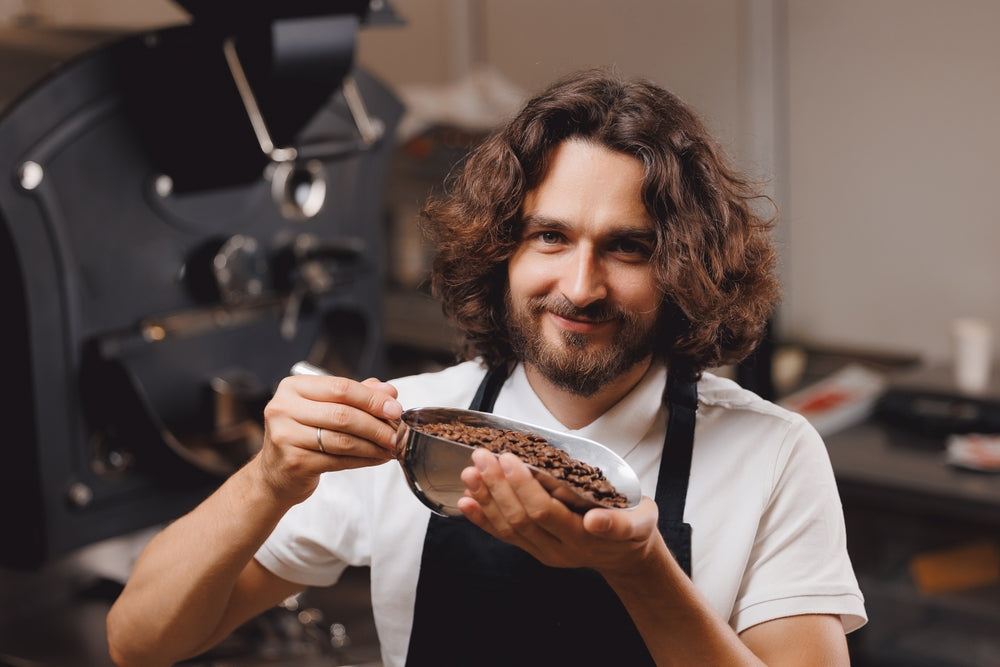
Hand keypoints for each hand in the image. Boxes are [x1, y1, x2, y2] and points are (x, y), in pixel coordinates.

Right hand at [253, 374, 402, 504]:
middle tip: (397, 432)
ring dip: (374, 445)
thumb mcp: (325, 407)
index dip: (372, 399)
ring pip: (343, 440)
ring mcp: (285, 436)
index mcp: (293, 387)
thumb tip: (389, 391)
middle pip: (343, 414)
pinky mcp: (294, 462)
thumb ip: (357, 395)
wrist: (275, 473)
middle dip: (376, 424)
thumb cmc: (303, 434)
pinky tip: (378, 458)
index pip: (340, 388)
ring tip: (391, 446)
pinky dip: (364, 459)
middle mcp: (283, 409)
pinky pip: (339, 460)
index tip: (395, 409)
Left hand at [457, 448, 660, 575]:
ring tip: (469, 474)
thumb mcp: (640, 523)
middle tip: (481, 456)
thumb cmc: (634, 529)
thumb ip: (620, 523)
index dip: (523, 487)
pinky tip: (465, 502)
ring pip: (507, 528)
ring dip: (485, 499)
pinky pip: (504, 536)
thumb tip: (595, 520)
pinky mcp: (534, 550)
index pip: (544, 513)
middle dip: (497, 486)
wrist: (627, 557)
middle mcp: (559, 550)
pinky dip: (482, 518)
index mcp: (583, 540)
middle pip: (519, 519)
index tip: (509, 459)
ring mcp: (543, 552)